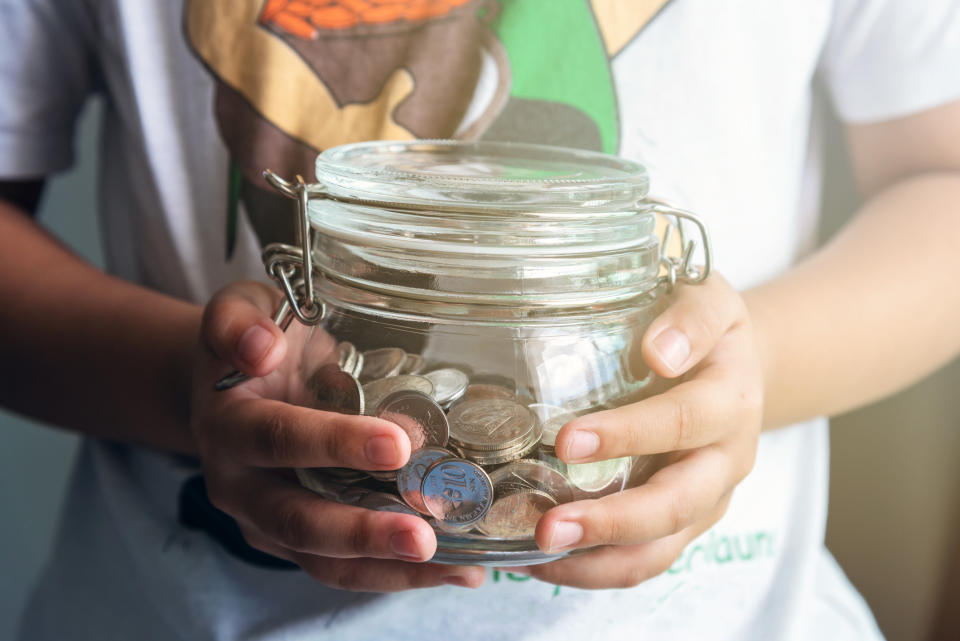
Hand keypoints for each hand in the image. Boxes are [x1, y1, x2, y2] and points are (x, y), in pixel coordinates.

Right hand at [190, 281, 484, 590]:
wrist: (236, 377)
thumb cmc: (257, 336)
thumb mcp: (243, 306)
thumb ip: (239, 320)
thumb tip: (260, 349)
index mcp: (228, 424)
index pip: (278, 438)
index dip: (333, 443)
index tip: (397, 445)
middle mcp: (240, 484)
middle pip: (297, 519)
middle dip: (362, 532)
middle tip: (424, 535)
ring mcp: (267, 520)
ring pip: (323, 561)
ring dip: (387, 568)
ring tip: (455, 566)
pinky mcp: (297, 542)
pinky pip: (344, 567)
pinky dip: (397, 573)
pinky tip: (458, 569)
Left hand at [512, 274, 763, 587]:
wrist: (737, 365)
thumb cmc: (708, 329)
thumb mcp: (711, 301)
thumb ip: (691, 317)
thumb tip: (660, 351)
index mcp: (731, 401)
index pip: (682, 421)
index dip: (628, 435)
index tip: (569, 439)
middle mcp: (725, 460)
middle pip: (676, 504)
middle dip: (611, 520)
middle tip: (547, 526)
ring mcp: (707, 498)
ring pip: (661, 548)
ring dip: (600, 559)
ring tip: (537, 555)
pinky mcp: (684, 521)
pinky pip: (646, 559)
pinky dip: (597, 569)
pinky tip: (544, 561)